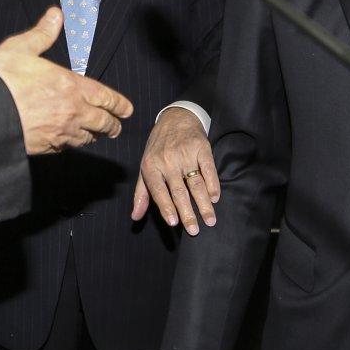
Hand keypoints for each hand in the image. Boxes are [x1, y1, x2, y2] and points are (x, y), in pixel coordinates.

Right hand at [0, 8, 132, 153]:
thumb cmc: (2, 79)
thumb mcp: (22, 47)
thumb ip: (43, 33)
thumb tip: (56, 14)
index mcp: (71, 86)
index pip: (106, 98)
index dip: (119, 104)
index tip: (127, 110)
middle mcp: (72, 112)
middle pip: (102, 122)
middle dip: (112, 124)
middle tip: (116, 126)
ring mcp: (60, 133)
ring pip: (86, 138)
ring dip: (94, 135)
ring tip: (96, 134)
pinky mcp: (46, 147)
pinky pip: (67, 148)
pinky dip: (72, 144)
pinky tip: (70, 141)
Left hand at [132, 107, 218, 233]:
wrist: (175, 118)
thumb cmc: (158, 147)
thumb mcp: (145, 167)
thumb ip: (142, 193)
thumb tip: (135, 216)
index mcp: (151, 166)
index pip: (159, 191)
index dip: (166, 208)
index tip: (174, 223)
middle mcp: (168, 161)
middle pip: (179, 191)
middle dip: (187, 213)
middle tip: (194, 231)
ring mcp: (185, 154)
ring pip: (196, 183)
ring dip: (204, 203)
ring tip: (210, 220)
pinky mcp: (202, 148)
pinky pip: (209, 169)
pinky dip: (213, 184)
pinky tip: (215, 197)